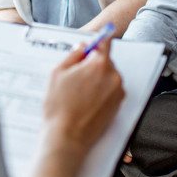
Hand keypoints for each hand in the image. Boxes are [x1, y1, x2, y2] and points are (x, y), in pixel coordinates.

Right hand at [42, 39, 123, 155]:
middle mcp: (114, 77)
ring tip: (80, 93)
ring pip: (109, 77)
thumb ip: (73, 54)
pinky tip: (87, 102)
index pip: (105, 43)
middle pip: (106, 61)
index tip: (96, 40)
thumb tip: (83, 47)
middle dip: (93, 64)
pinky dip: (102, 92)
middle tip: (76, 76)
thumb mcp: (58, 73)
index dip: (98, 40)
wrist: (67, 137)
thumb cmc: (60, 107)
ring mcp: (118, 92)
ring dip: (98, 79)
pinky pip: (111, 91)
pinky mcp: (118, 106)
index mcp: (99, 65)